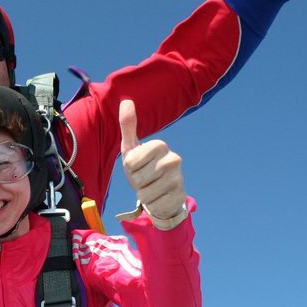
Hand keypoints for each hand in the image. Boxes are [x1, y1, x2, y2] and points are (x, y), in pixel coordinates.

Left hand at [119, 99, 186, 228]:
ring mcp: (179, 178)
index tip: (137, 166)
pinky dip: (152, 205)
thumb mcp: (131, 149)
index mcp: (160, 145)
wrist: (160, 193)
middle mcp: (174, 159)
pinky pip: (154, 206)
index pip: (131, 161)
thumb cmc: (142, 169)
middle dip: (136, 183)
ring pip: (145, 194)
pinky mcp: (180, 197)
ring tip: (151, 189)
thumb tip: (126, 101)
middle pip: (138, 178)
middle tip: (144, 180)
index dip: (130, 168)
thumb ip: (128, 126)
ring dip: (144, 195)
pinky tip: (159, 198)